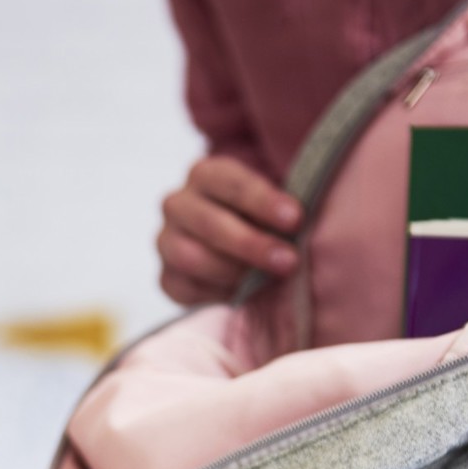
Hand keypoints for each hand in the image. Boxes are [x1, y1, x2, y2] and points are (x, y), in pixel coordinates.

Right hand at [157, 155, 302, 305]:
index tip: (295, 219)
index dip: (263, 201)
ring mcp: (166, 241)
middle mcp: (178, 204)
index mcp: (205, 174)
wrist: (234, 251)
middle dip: (251, 244)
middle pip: (209, 223)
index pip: (230, 183)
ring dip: (232, 272)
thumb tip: (301, 228)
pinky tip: (241, 294)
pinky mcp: (166, 277)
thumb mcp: (272, 203)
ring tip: (265, 281)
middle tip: (288, 261)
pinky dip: (215, 293)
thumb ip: (281, 209)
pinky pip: (184, 287)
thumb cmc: (260, 220)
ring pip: (190, 257)